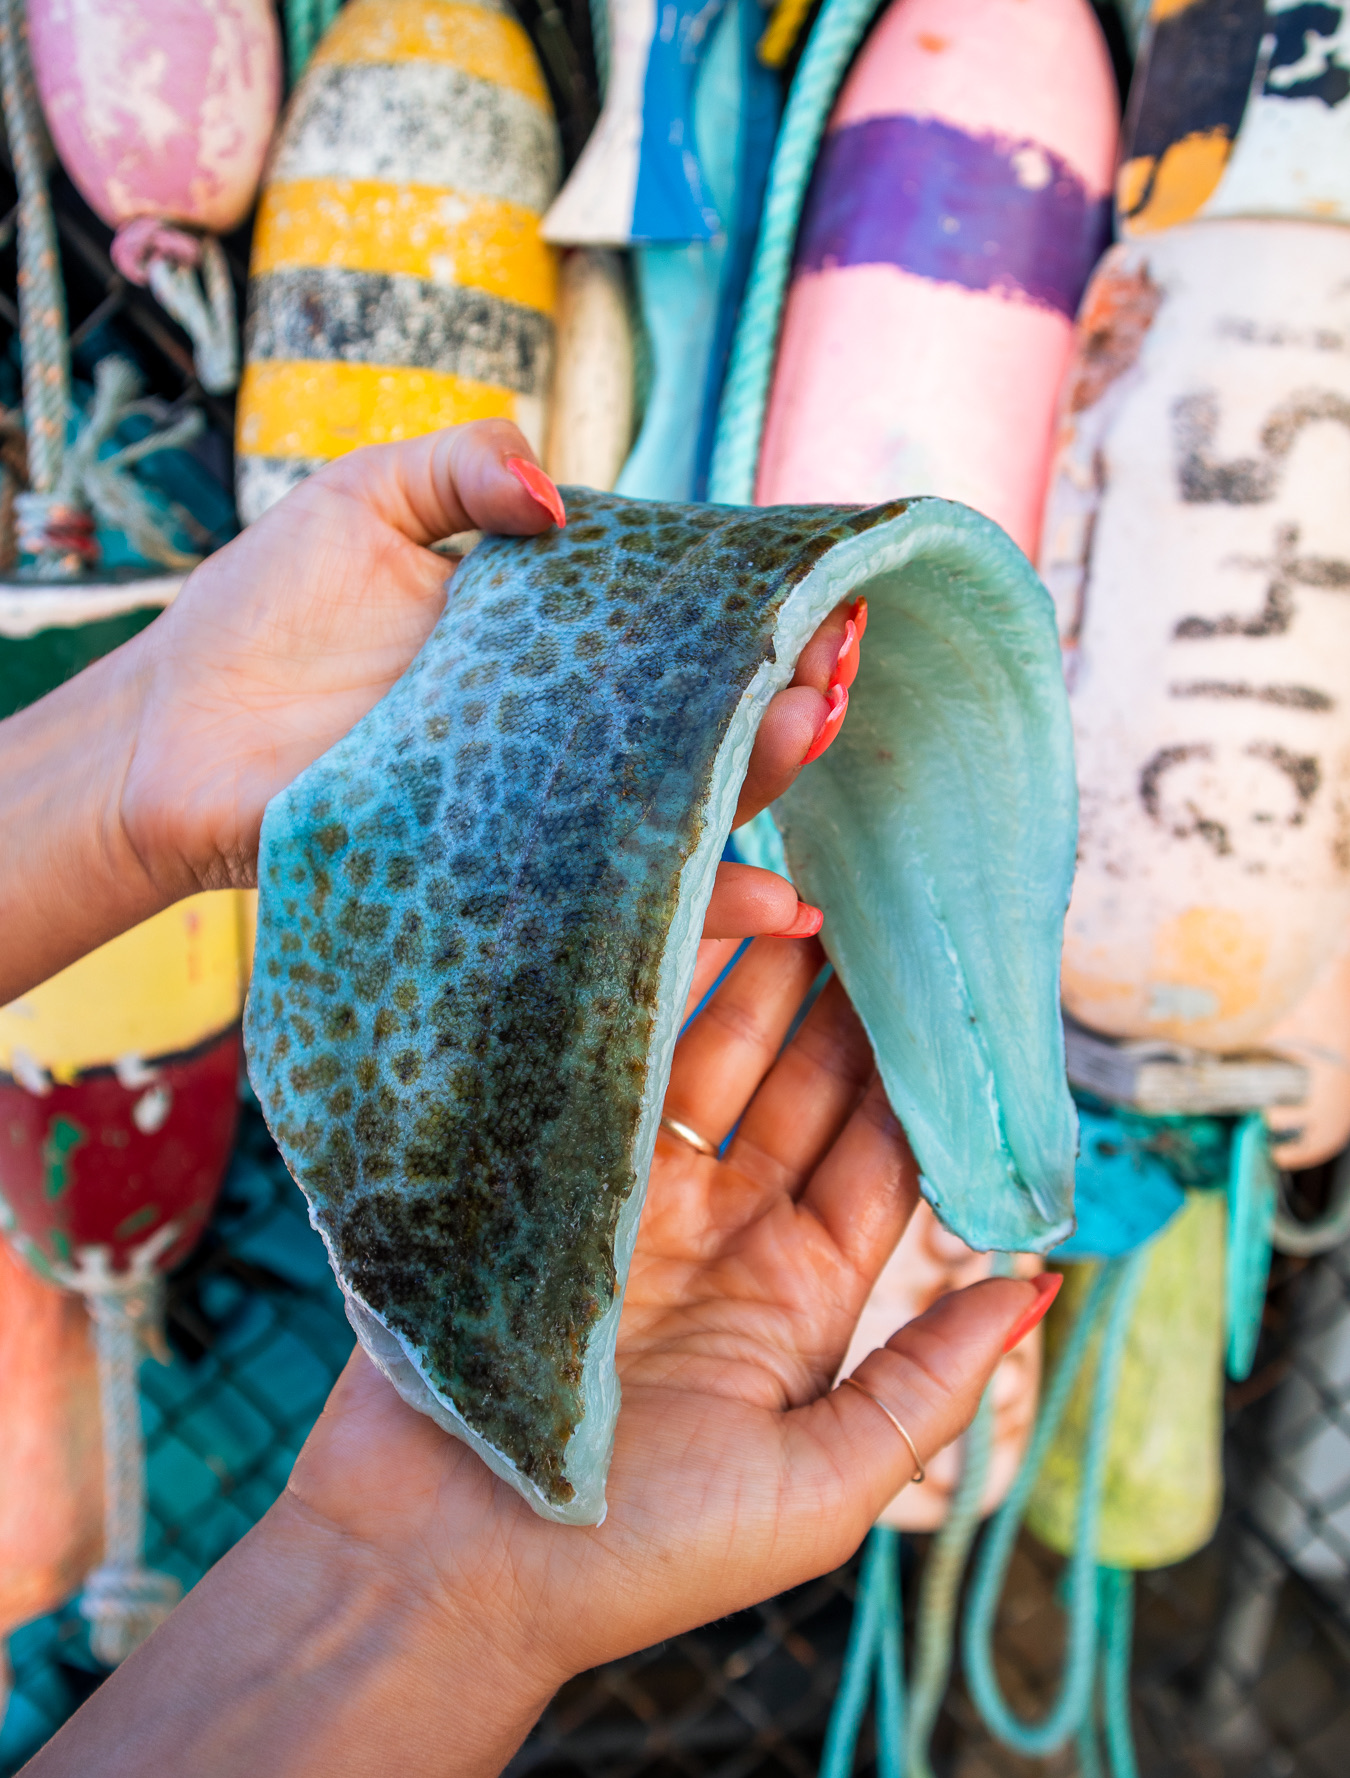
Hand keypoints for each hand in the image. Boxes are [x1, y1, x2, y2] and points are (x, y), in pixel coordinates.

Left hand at [119, 421, 855, 939]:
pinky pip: (610, 901)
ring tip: (810, 737)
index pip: (678, 624)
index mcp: (549, 636)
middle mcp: (562, 726)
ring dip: (757, 780)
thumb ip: (463, 462)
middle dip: (781, 695)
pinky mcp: (500, 879)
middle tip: (833, 673)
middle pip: (699, 718)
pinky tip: (781, 911)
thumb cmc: (261, 613)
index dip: (758, 612)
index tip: (826, 596)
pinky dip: (698, 908)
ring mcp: (538, 808)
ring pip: (675, 804)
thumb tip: (559, 493)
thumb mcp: (362, 498)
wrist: (164, 734)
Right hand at [281, 939, 1041, 1726]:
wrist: (440, 1574)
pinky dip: (645, 1013)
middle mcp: (720, 1234)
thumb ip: (926, 1383)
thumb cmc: (639, 1557)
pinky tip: (679, 943)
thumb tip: (1044, 1284)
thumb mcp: (818, 1488)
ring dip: (755, 986)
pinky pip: (610, 1075)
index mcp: (796, 1299)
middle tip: (880, 912)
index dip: (917, 1083)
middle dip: (842, 1010)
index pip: (877, 1160)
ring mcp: (629, 1197)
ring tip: (802, 897)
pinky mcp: (543, 1177)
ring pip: (707, 1064)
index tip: (955, 995)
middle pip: (798, 1092)